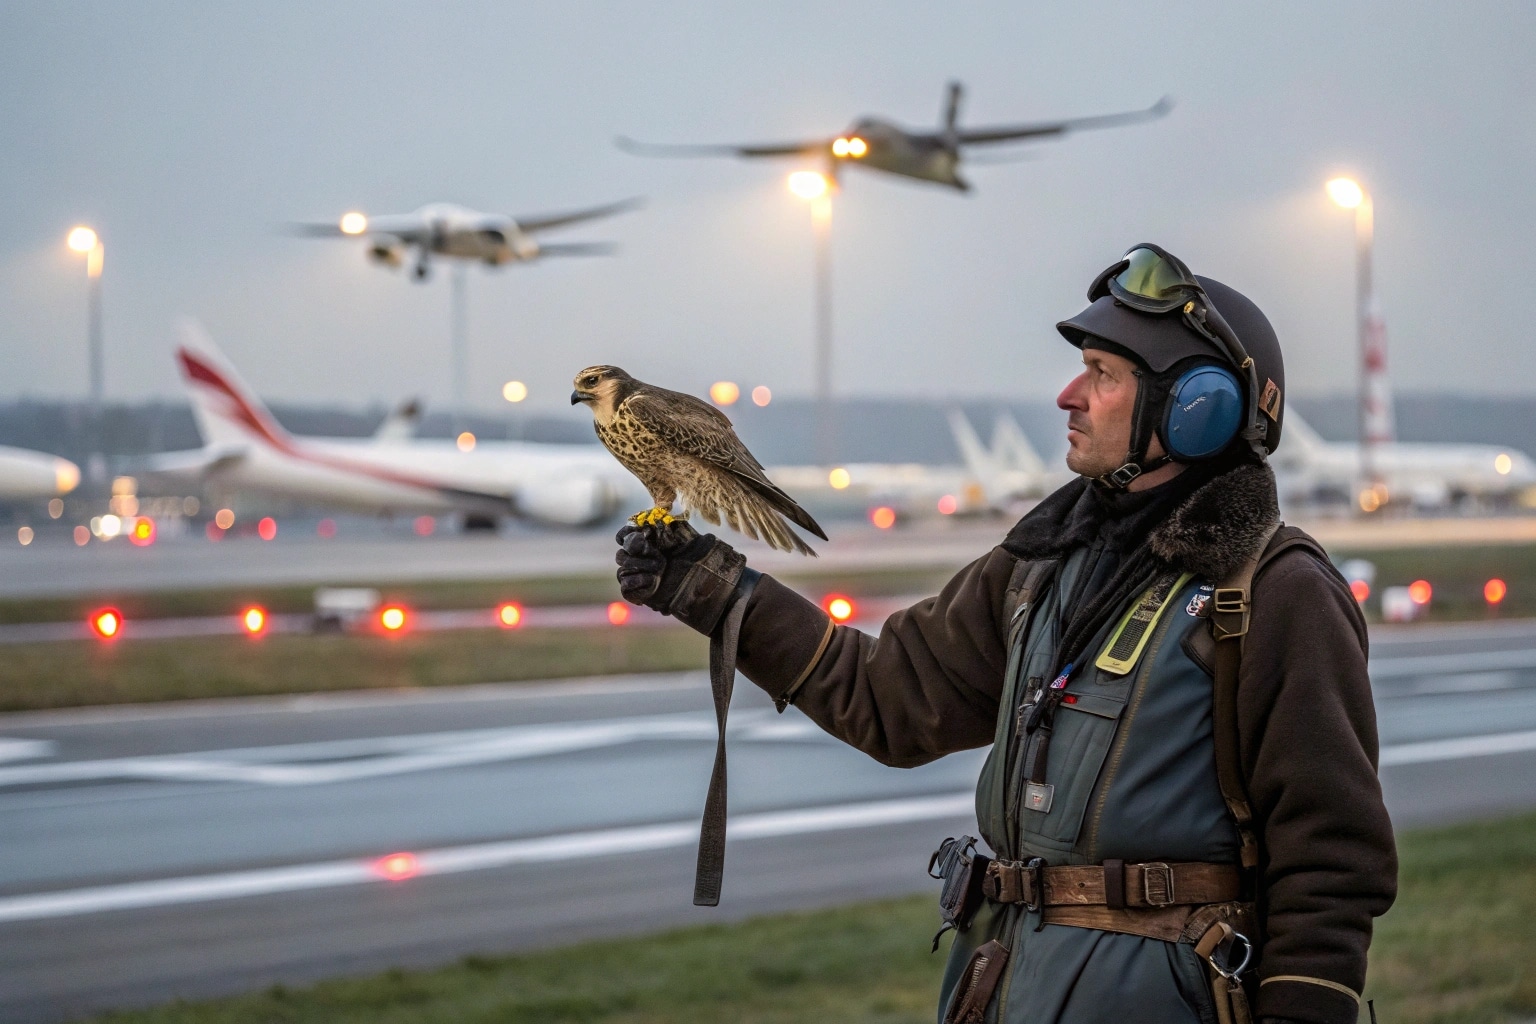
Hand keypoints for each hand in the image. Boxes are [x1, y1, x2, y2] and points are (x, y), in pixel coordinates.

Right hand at [614, 520, 748, 635]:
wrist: (708, 582)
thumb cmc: (699, 556)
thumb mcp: (684, 534)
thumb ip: (666, 523)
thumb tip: (655, 511)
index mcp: (648, 540)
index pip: (624, 535)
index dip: (626, 535)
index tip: (637, 537)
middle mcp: (641, 558)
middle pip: (622, 554)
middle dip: (637, 555)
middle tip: (659, 559)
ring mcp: (639, 575)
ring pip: (622, 570)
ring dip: (639, 568)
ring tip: (659, 572)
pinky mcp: (640, 593)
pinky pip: (626, 588)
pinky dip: (637, 583)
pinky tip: (653, 582)